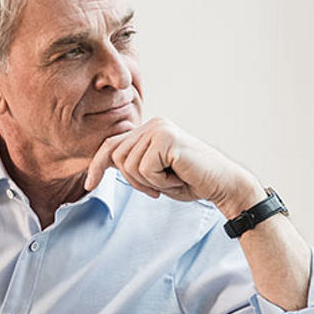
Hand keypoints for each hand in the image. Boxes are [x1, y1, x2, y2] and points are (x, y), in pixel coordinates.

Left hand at [84, 117, 264, 215]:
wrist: (223, 184)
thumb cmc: (191, 181)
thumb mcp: (155, 175)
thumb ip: (134, 166)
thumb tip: (106, 164)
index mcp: (149, 131)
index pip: (112, 144)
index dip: (98, 165)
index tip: (90, 185)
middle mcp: (153, 125)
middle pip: (118, 157)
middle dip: (135, 181)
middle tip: (159, 188)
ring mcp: (160, 128)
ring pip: (129, 165)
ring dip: (149, 182)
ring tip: (173, 179)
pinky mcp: (167, 138)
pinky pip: (146, 168)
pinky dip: (160, 181)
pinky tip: (178, 176)